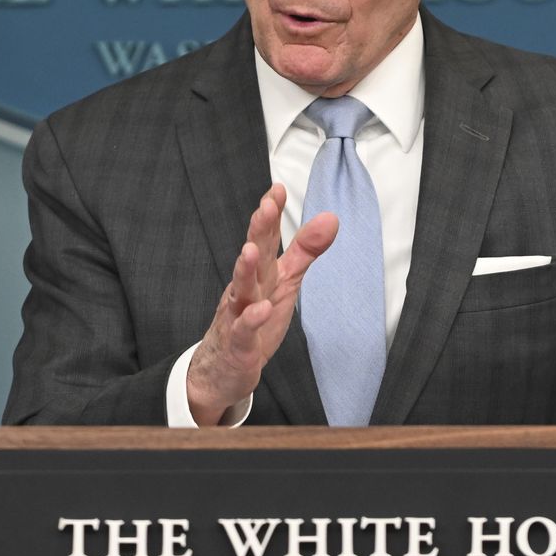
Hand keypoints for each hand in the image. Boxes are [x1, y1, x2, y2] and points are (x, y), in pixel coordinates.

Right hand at [185, 182, 337, 424]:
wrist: (224, 367)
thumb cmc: (255, 318)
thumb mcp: (285, 282)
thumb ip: (305, 251)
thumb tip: (330, 217)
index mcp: (260, 272)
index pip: (264, 238)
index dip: (270, 214)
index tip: (277, 188)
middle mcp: (247, 288)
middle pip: (252, 256)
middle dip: (257, 231)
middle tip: (264, 207)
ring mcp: (238, 314)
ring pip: (241, 289)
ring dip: (245, 270)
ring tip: (250, 250)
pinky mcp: (239, 343)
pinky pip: (244, 330)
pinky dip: (252, 319)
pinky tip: (263, 308)